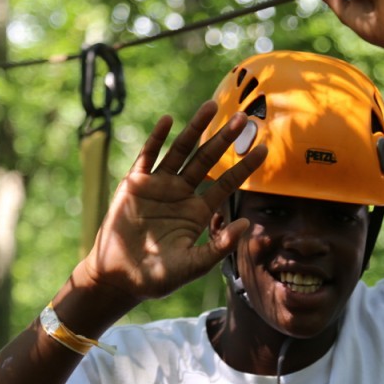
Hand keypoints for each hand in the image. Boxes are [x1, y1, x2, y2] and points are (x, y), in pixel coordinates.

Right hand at [77, 101, 265, 303]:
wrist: (119, 278)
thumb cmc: (157, 276)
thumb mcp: (193, 264)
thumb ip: (220, 246)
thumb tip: (247, 223)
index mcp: (198, 211)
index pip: (227, 183)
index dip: (245, 166)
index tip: (263, 148)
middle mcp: (181, 193)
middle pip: (207, 159)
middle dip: (224, 138)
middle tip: (243, 117)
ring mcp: (158, 186)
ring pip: (181, 151)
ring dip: (195, 128)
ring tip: (211, 106)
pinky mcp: (135, 184)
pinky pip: (148, 157)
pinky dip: (157, 139)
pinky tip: (169, 120)